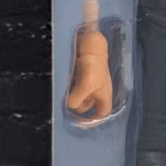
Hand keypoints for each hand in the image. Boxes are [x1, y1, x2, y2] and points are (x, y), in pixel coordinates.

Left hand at [66, 4, 113, 120]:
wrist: (90, 40)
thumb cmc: (94, 64)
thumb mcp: (86, 85)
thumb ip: (77, 99)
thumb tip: (68, 106)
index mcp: (104, 94)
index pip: (102, 113)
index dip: (94, 120)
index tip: (81, 124)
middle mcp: (96, 89)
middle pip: (87, 104)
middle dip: (77, 106)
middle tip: (66, 107)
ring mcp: (88, 80)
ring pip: (78, 94)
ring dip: (70, 96)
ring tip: (62, 96)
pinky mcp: (80, 72)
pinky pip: (72, 84)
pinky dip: (67, 87)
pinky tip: (61, 86)